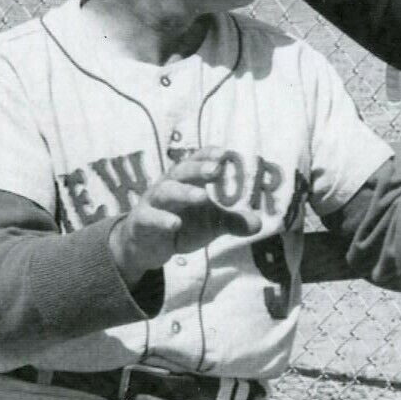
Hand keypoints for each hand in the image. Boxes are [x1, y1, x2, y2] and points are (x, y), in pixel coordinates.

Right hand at [108, 147, 261, 280]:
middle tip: (216, 169)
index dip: (208, 155)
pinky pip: (149, 218)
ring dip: (184, 193)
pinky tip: (175, 224)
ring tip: (203, 197)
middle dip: (198, 168)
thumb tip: (259, 224)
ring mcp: (152, 203)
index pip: (196, 161)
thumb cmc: (181, 223)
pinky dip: (161, 220)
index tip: (225, 153)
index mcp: (185, 181)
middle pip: (181, 172)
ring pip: (165, 192)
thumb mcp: (209, 224)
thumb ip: (232, 222)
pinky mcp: (141, 223)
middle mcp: (167, 186)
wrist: (146, 246)